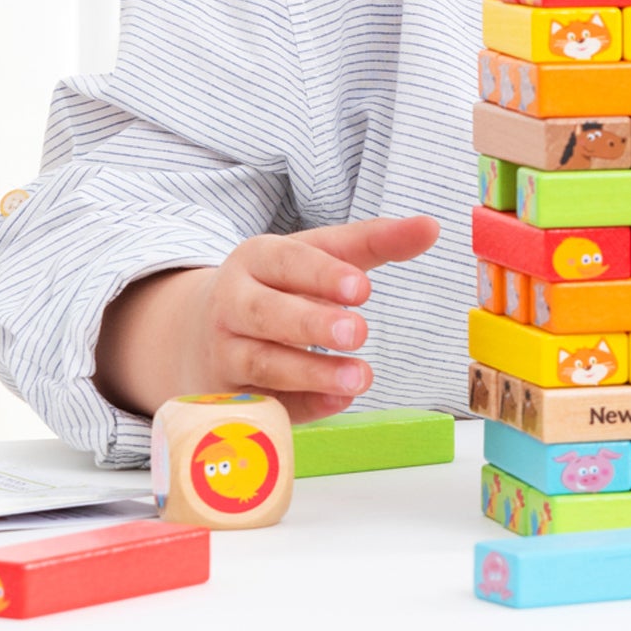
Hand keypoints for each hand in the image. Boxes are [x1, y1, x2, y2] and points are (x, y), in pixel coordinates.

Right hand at [96, 215, 440, 422]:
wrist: (197, 331)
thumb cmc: (278, 286)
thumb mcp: (319, 256)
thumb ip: (374, 242)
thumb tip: (432, 227)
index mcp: (256, 259)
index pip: (287, 262)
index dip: (322, 274)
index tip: (363, 288)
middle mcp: (232, 304)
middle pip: (266, 313)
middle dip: (313, 323)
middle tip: (360, 332)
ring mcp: (223, 353)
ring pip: (263, 363)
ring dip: (312, 372)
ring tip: (361, 377)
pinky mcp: (227, 397)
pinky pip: (264, 403)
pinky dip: (300, 404)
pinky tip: (338, 401)